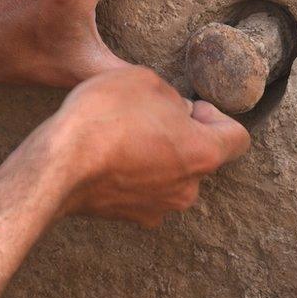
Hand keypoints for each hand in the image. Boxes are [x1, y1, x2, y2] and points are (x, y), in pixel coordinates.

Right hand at [0, 66, 248, 297]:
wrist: (59, 164)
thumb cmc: (104, 116)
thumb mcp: (144, 80)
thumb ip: (170, 96)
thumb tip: (174, 109)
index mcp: (203, 153)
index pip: (237, 137)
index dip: (217, 116)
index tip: (191, 107)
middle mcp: (188, 188)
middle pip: (201, 157)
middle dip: (183, 135)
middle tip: (150, 116)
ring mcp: (158, 208)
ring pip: (171, 176)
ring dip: (158, 156)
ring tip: (124, 135)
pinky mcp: (130, 217)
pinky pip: (143, 191)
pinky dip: (134, 175)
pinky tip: (108, 157)